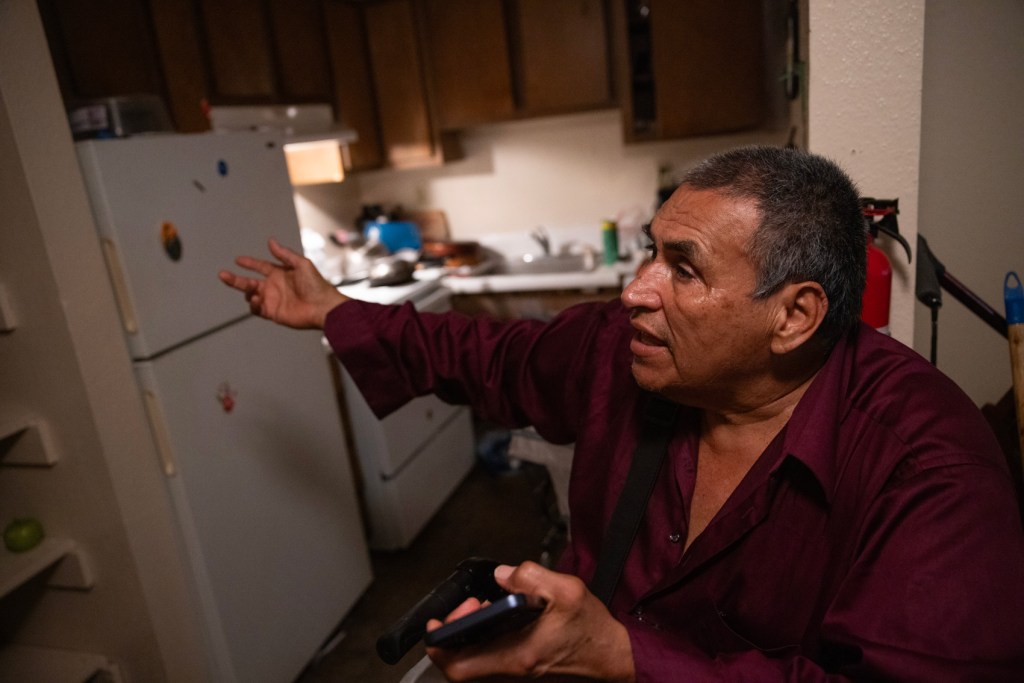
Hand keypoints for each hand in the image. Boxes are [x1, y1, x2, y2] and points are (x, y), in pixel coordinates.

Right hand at [218, 238, 347, 328]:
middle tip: (222, 274)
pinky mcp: (273, 313)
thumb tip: (271, 241)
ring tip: (253, 291)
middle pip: (249, 282)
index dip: (249, 263)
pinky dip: (253, 305)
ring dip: (247, 292)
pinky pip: (257, 310)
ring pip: (250, 296)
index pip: (260, 267)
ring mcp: (272, 300)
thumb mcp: (301, 264)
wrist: (323, 307)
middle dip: (235, 279)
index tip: (238, 260)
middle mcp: (274, 286)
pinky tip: (256, 300)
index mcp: (280, 273)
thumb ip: (284, 254)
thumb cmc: (316, 285)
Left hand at [426, 562, 635, 681]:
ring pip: (473, 661)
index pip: (460, 666)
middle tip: (472, 605)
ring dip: (471, 633)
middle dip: (456, 630)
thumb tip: (502, 575)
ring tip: (486, 607)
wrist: (612, 656)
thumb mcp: (567, 591)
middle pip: (461, 663)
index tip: (438, 622)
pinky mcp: (520, 670)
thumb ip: (530, 576)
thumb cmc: (592, 631)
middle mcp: (512, 670)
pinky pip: (488, 658)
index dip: (440, 644)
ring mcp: (515, 673)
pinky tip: (500, 618)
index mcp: (518, 654)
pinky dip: (484, 637)